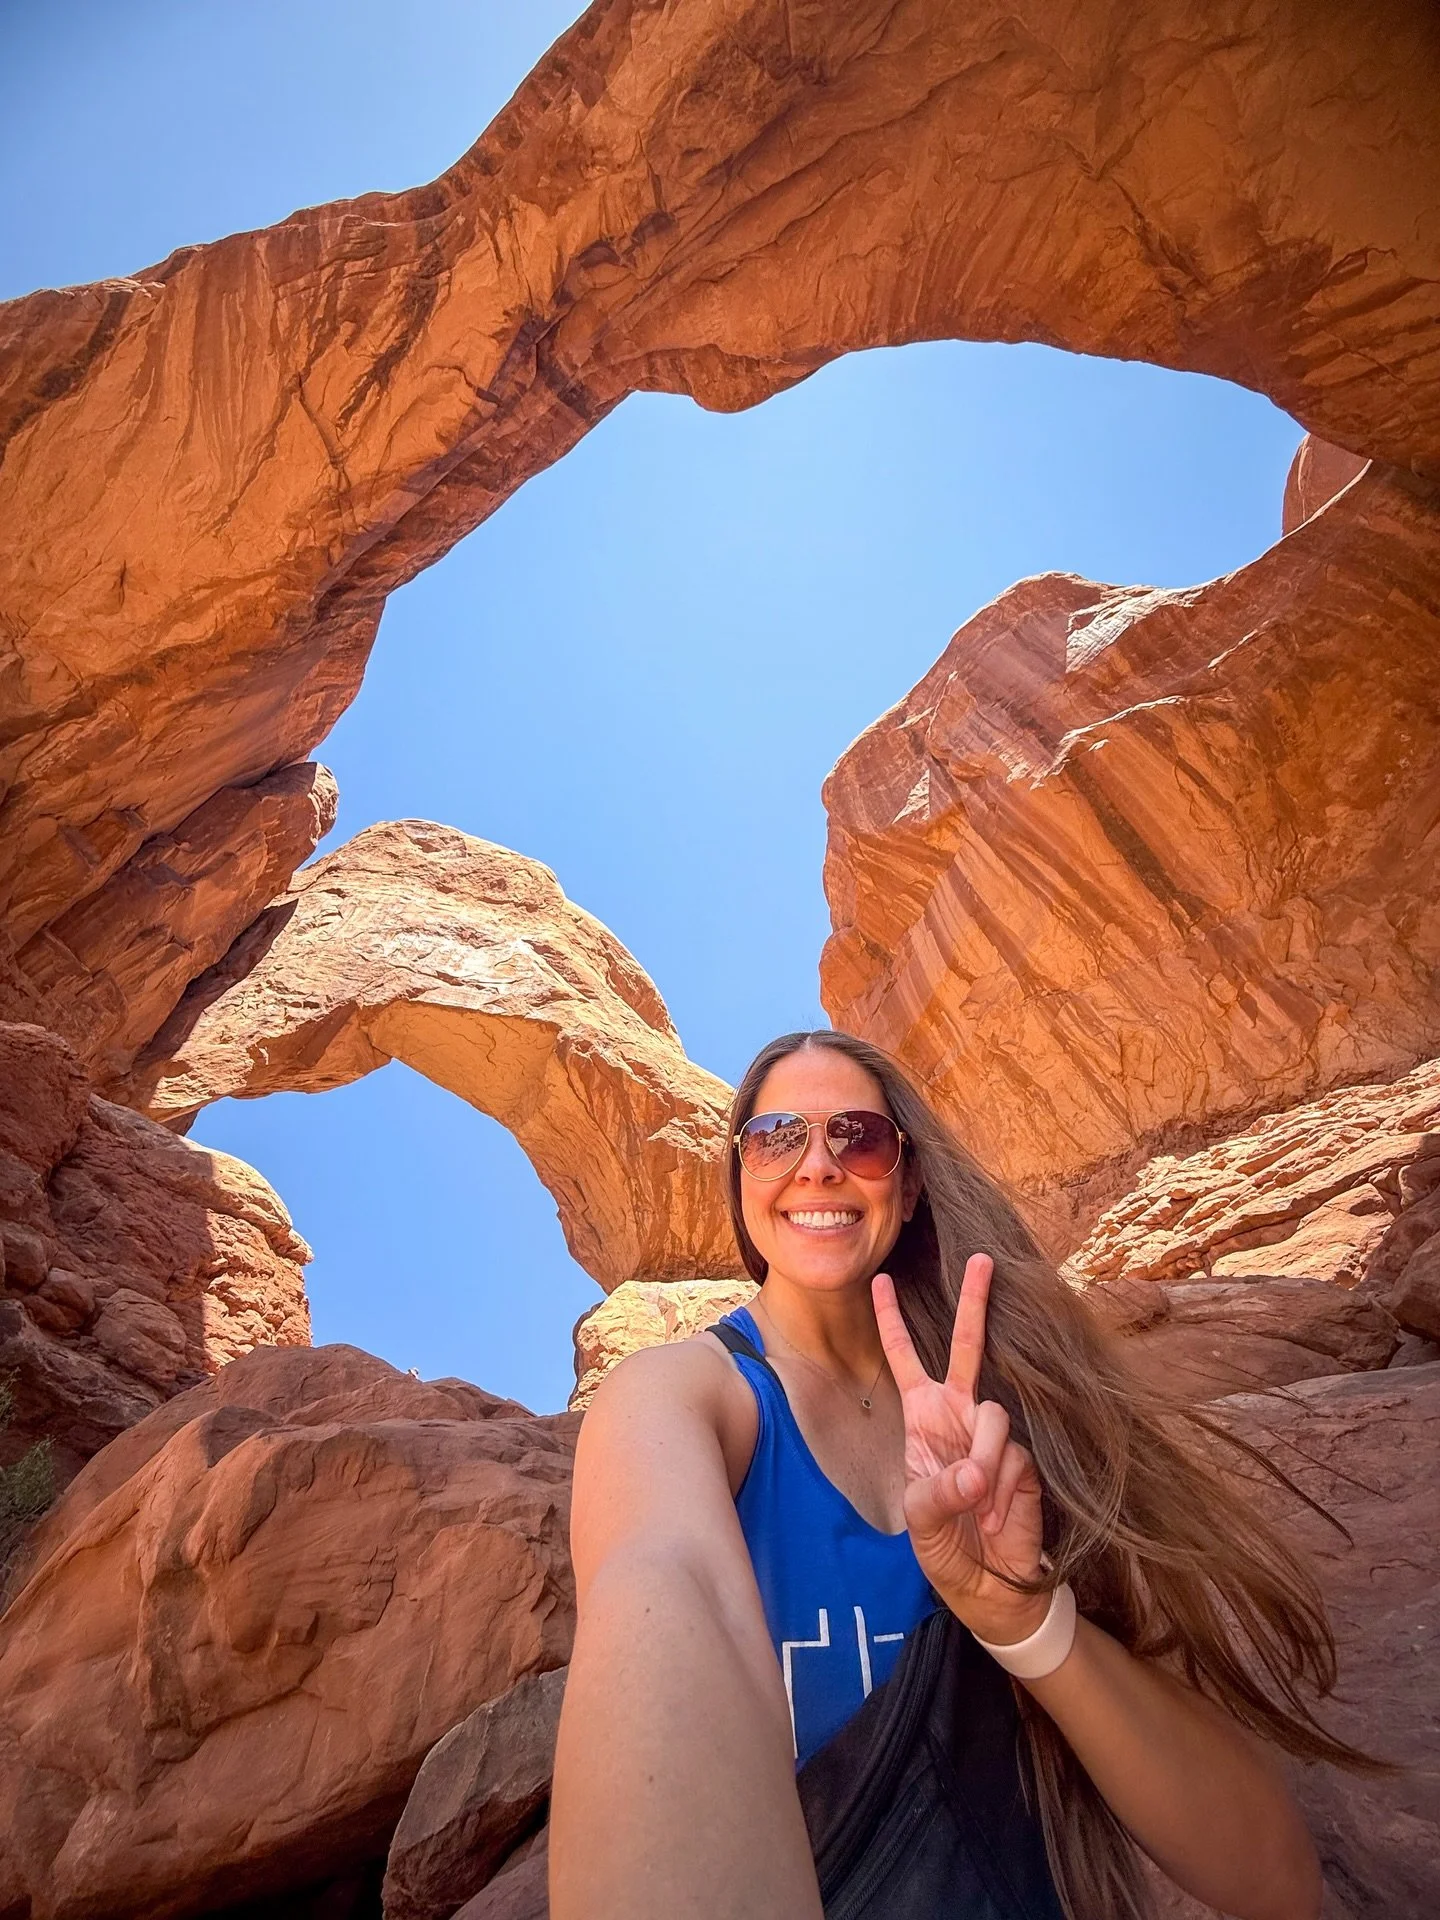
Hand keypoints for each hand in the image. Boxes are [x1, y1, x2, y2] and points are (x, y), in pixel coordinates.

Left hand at [873, 1257, 1046, 1644]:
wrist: (991, 1587)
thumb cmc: (947, 1548)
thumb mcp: (922, 1522)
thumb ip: (939, 1493)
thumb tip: (975, 1473)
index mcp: (925, 1418)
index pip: (905, 1359)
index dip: (893, 1322)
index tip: (880, 1280)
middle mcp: (960, 1414)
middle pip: (968, 1347)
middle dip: (975, 1303)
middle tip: (981, 1259)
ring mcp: (993, 1434)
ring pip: (992, 1416)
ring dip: (981, 1462)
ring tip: (977, 1507)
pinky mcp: (1026, 1459)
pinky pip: (1013, 1457)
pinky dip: (1001, 1490)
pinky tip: (997, 1520)